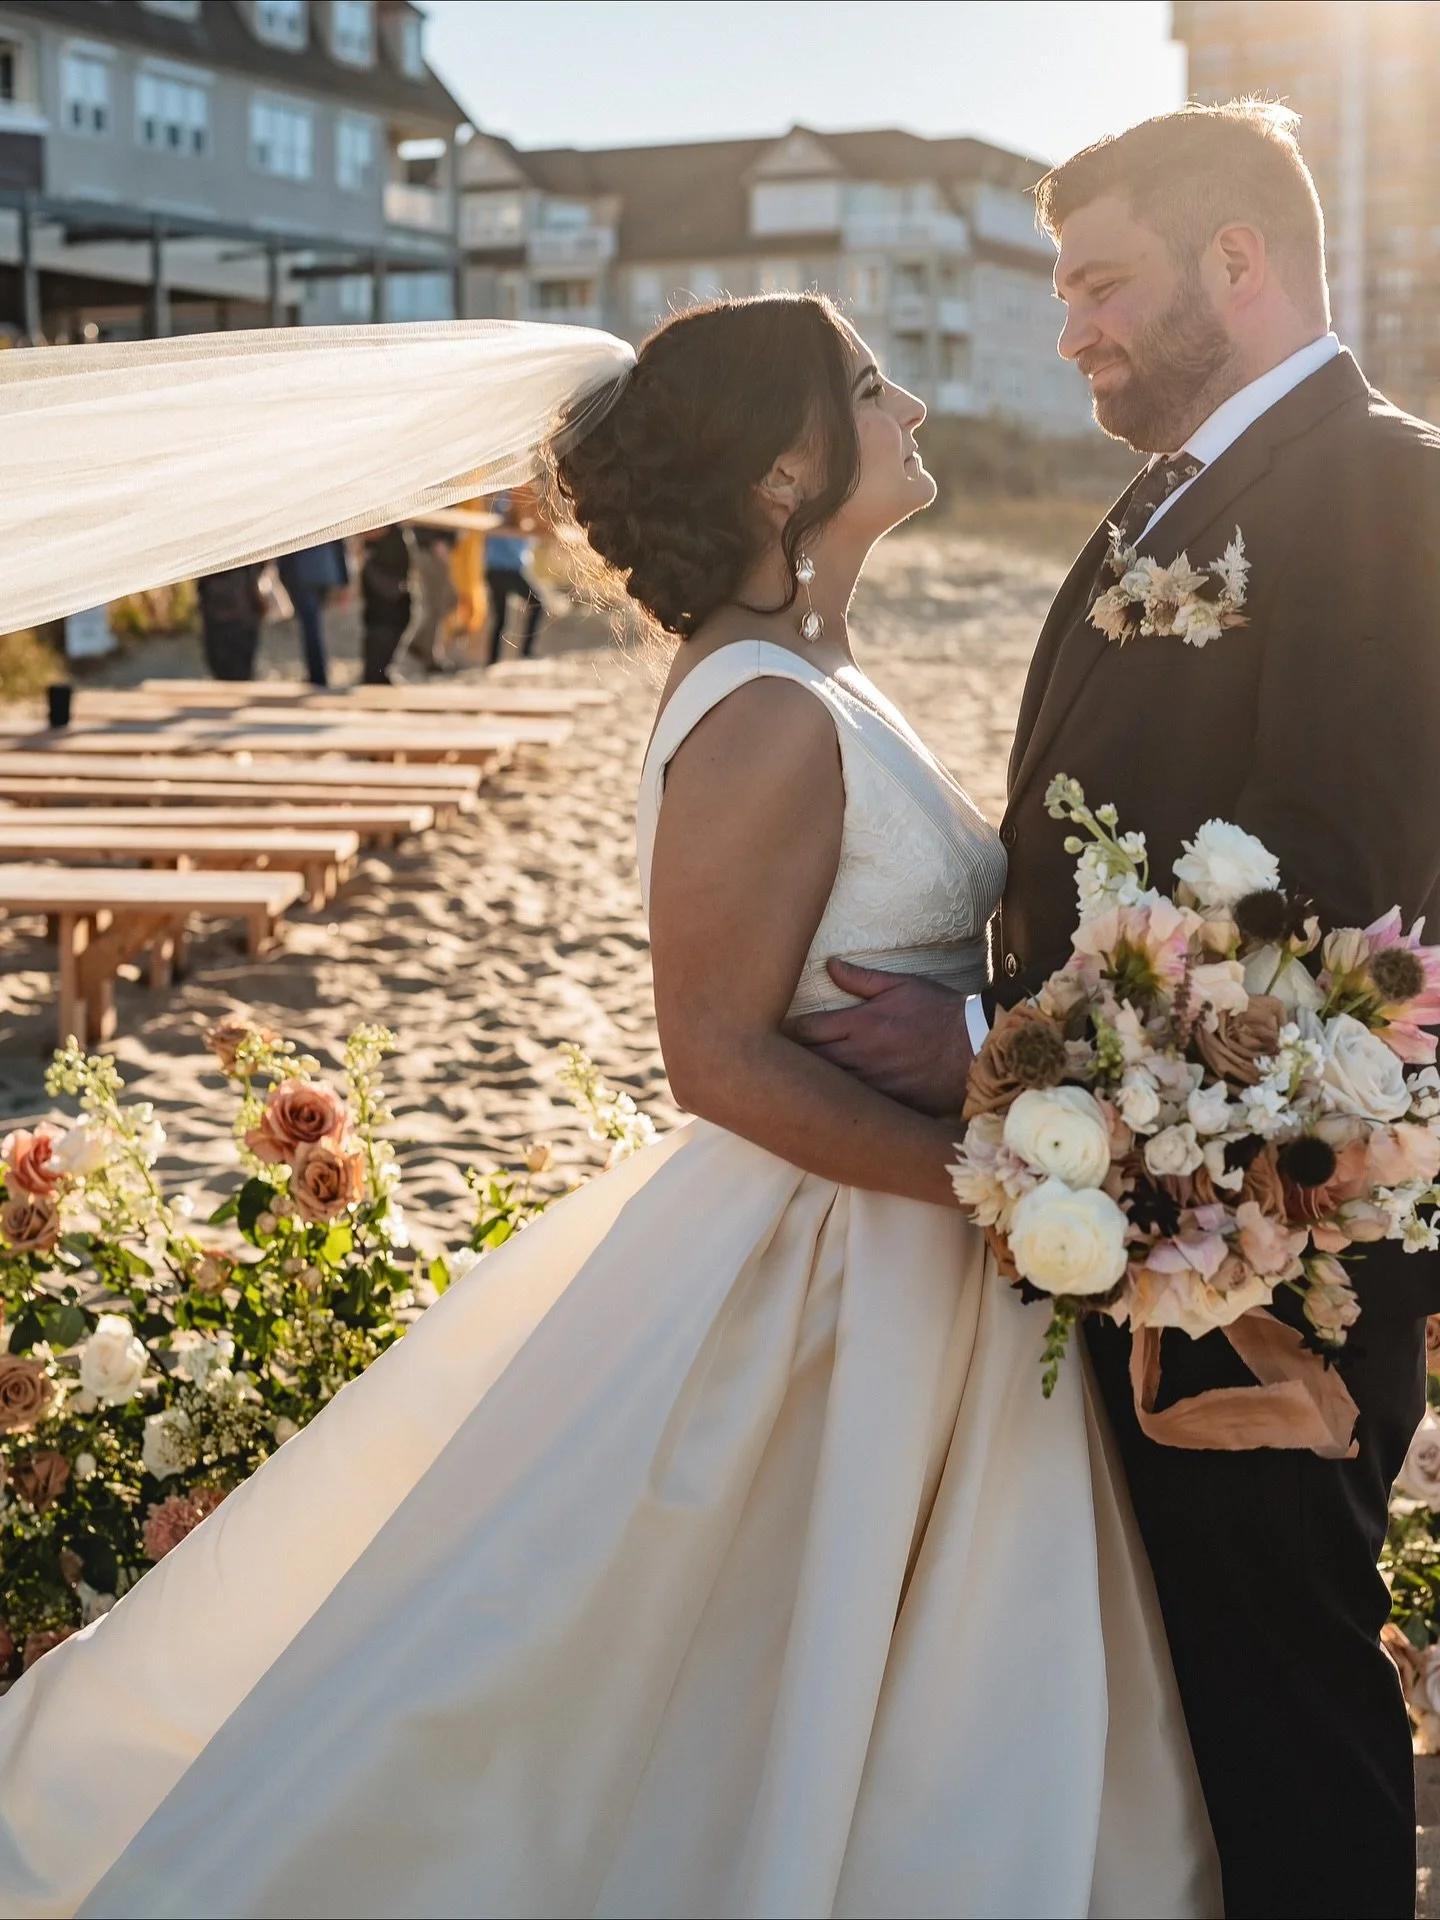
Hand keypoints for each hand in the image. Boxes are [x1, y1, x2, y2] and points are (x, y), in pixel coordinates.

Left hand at [785, 959, 973, 1116]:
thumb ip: (861, 979)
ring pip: (825, 1086)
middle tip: (774, 1056)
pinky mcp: (885, 1104)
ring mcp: (870, 1085)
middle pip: (808, 1061)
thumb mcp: (901, 986)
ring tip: (793, 1078)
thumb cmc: (939, 1013)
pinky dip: (838, 1100)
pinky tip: (829, 1099)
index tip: (780, 1029)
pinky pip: (852, 1105)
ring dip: (810, 1081)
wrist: (974, 1049)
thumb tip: (829, 965)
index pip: (806, 1030)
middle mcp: (859, 1058)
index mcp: (859, 1026)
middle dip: (790, 1058)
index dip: (789, 1031)